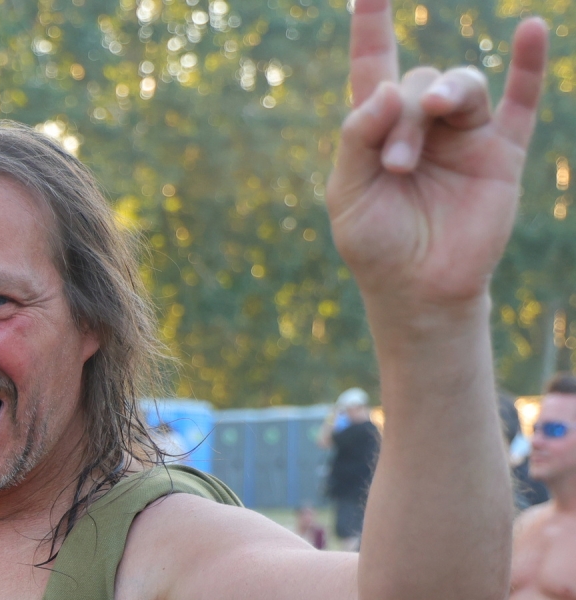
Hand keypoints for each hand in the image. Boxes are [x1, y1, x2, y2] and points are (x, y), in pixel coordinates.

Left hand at [327, 0, 547, 311]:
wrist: (418, 291)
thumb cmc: (375, 244)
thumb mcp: (348, 193)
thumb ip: (358, 138)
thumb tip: (388, 88)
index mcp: (378, 129)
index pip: (374, 65)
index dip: (371, 26)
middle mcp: (423, 123)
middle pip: (417, 82)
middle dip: (404, 118)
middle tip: (397, 167)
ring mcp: (464, 135)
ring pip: (461, 85)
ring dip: (444, 98)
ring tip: (430, 131)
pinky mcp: (502, 152)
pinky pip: (521, 99)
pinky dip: (527, 64)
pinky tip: (532, 30)